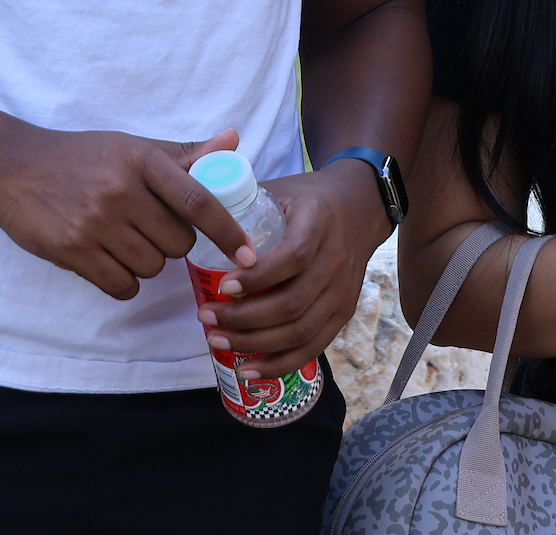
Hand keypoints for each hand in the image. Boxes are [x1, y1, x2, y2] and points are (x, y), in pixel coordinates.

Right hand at [0, 125, 249, 300]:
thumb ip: (184, 153)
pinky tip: (109, 260)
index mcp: (141, 160)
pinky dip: (123, 281)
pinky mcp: (73, 251)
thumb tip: (233, 140)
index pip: (198, 200)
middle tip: (151, 229)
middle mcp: (121, 190)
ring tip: (125, 240)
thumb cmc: (82, 156)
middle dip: (174, 244)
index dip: (228, 231)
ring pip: (152, 267)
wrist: (13, 167)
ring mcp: (95, 223)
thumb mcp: (131, 147)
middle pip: (178, 242)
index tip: (248, 254)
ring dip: (147, 262)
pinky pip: (121, 284)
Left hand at [197, 160, 390, 381]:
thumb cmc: (310, 199)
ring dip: (254, 343)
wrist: (361, 208)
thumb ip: (244, 205)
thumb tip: (194, 219)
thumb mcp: (282, 188)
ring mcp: (343, 290)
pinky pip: (313, 346)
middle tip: (206, 317)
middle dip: (243, 319)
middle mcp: (336, 259)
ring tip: (217, 340)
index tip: (222, 285)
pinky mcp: (344, 312)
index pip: (292, 256)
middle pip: (292, 303)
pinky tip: (249, 368)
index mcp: (319, 222)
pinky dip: (279, 363)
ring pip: (300, 330)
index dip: (257, 277)